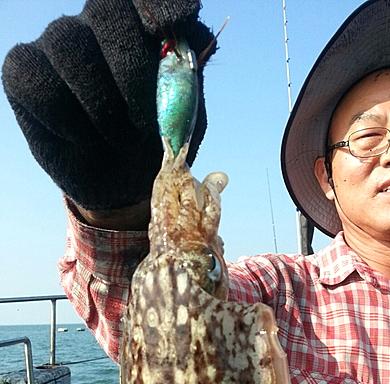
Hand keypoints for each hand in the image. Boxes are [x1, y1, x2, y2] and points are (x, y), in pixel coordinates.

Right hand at [2, 0, 214, 214]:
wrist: (124, 185)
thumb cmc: (154, 142)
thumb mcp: (184, 114)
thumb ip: (187, 75)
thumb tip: (189, 31)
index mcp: (139, 28)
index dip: (160, 8)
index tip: (175, 30)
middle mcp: (95, 25)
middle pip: (107, 13)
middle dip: (131, 71)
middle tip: (144, 124)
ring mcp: (56, 45)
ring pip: (68, 44)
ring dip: (101, 104)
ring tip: (120, 141)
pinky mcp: (25, 74)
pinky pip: (38, 81)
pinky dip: (66, 120)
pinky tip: (84, 141)